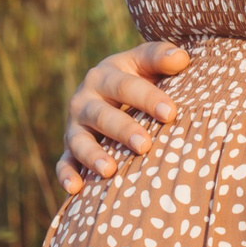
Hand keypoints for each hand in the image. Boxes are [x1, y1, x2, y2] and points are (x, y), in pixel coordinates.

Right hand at [55, 42, 189, 193]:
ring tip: (110, 170)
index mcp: (104, 75)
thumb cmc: (136, 77)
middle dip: (123, 130)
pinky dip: (67, 175)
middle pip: (102, 115)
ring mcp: (75, 126)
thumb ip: (161, 57)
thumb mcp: (144, 62)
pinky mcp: (69, 149)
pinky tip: (76, 189)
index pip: (125, 86)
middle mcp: (85, 100)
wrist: (107, 93)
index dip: (147, 98)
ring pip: (80, 141)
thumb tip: (181, 58)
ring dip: (93, 156)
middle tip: (145, 145)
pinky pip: (64, 163)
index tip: (170, 112)